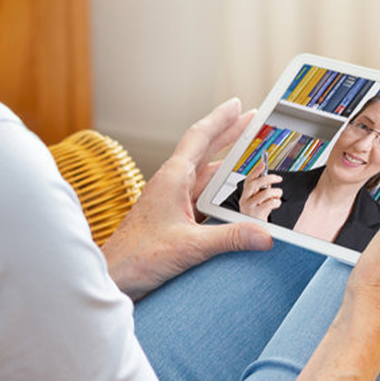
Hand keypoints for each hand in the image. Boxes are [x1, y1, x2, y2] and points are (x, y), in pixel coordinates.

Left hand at [102, 99, 272, 300]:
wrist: (114, 276)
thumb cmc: (138, 256)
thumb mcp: (190, 245)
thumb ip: (229, 238)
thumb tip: (264, 235)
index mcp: (173, 178)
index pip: (200, 137)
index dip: (221, 119)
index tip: (238, 104)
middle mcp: (172, 184)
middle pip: (207, 151)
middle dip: (231, 134)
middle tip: (254, 121)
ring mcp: (172, 200)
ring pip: (207, 176)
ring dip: (229, 166)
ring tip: (252, 157)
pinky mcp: (173, 217)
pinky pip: (204, 198)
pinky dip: (222, 193)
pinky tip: (236, 197)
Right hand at [237, 159, 282, 219]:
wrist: (256, 231)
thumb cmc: (258, 215)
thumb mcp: (258, 201)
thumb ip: (263, 190)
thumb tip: (270, 179)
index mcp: (245, 196)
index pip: (248, 180)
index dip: (255, 171)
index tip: (263, 164)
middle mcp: (245, 200)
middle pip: (255, 184)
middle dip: (269, 178)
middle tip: (279, 178)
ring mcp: (250, 208)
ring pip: (265, 193)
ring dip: (276, 192)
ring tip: (279, 195)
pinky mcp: (257, 214)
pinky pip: (270, 203)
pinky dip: (277, 202)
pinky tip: (276, 204)